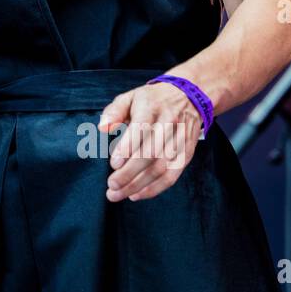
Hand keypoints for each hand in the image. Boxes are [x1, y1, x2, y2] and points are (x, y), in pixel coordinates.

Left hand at [96, 83, 202, 202]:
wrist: (188, 97)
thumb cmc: (151, 101)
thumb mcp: (129, 98)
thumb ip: (114, 112)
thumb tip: (102, 128)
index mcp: (152, 107)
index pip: (141, 129)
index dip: (127, 148)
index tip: (113, 164)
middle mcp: (169, 123)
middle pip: (151, 153)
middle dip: (130, 173)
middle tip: (111, 185)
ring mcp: (180, 139)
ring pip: (161, 167)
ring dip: (139, 185)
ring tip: (118, 194)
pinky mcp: (187, 152)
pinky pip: (172, 175)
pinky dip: (155, 188)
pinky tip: (137, 194)